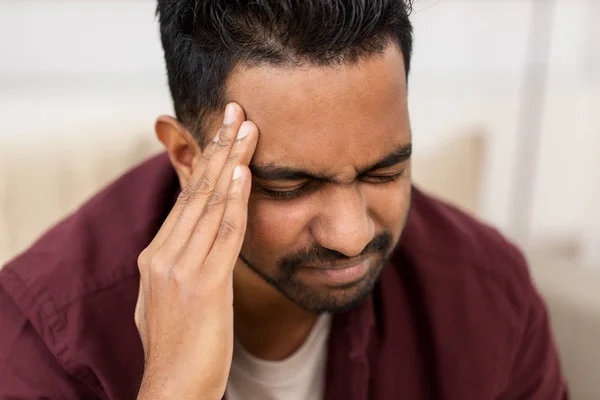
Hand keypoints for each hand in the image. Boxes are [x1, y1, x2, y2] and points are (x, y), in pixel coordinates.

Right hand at [135, 103, 257, 399]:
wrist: (174, 387)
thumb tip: (185, 244)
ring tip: (246, 128)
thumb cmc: (176, 345)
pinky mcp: (204, 285)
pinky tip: (245, 174)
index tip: (221, 133)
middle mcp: (163, 255)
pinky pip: (224, 234)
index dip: (205, 163)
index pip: (185, 199)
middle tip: (235, 111)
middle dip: (218, 148)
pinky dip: (236, 201)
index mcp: (154, 256)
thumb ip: (175, 265)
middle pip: (196, 191)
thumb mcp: (164, 298)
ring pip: (210, 204)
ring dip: (231, 163)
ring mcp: (181, 268)